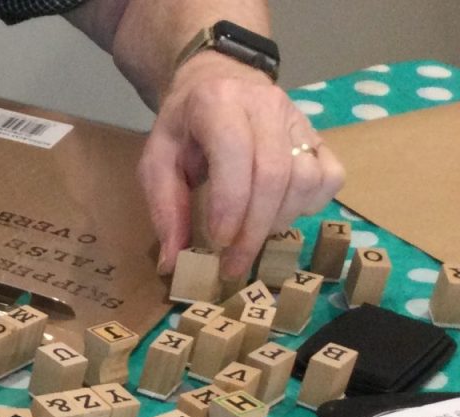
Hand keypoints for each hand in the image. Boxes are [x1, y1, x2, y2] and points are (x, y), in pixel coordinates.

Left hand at [139, 52, 344, 277]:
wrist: (217, 82)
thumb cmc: (184, 128)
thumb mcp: (157, 162)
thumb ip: (164, 209)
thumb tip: (173, 264)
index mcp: (219, 104)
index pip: (236, 154)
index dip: (230, 205)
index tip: (217, 244)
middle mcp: (266, 105)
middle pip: (275, 174)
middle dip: (253, 230)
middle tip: (233, 263)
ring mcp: (298, 118)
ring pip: (306, 178)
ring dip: (279, 221)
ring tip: (251, 236)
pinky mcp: (319, 133)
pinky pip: (330, 176)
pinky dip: (310, 205)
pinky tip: (280, 214)